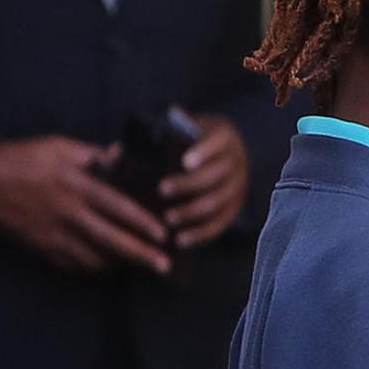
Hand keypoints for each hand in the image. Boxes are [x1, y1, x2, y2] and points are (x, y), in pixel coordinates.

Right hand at [0, 135, 172, 274]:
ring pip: (95, 258)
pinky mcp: (42, 248)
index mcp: (75, 185)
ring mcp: (54, 235)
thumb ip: (92, 154)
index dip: (141, 222)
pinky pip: (74, 265)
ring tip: (142, 265)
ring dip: (120, 264)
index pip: (116, 207)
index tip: (163, 234)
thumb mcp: (58, 146)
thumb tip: (121, 154)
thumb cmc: (21, 159)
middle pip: (111, 240)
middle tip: (164, 265)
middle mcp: (68, 213)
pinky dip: (94, 268)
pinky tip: (109, 266)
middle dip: (141, 255)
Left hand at [159, 114, 251, 246]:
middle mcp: (237, 162)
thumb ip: (167, 134)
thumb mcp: (187, 127)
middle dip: (189, 184)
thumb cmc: (193, 138)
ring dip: (192, 212)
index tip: (184, 162)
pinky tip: (181, 240)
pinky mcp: (235, 208)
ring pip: (218, 202)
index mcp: (225, 137)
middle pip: (215, 175)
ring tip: (168, 218)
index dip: (203, 153)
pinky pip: (220, 223)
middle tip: (162, 190)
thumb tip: (129, 146)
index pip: (217, 143)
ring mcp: (239, 187)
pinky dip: (201, 233)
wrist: (223, 152)